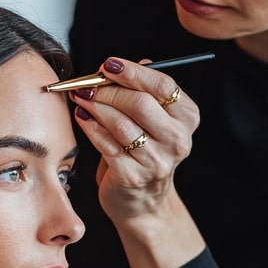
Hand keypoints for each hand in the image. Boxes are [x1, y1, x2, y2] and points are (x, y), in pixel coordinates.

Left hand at [71, 57, 204, 267]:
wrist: (142, 202)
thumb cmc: (144, 152)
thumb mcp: (152, 121)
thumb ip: (144, 91)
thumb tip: (129, 64)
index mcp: (187, 119)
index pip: (164, 86)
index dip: (133, 72)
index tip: (109, 64)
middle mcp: (177, 140)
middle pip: (141, 103)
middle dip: (108, 90)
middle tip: (87, 84)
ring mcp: (156, 161)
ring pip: (120, 123)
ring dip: (95, 106)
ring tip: (81, 97)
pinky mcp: (132, 176)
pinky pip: (106, 144)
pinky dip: (90, 126)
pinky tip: (82, 117)